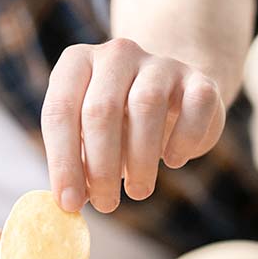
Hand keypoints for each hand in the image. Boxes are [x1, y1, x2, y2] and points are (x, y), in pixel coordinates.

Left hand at [42, 38, 225, 213]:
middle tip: (105, 204)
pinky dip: (183, 139)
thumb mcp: (86, 134)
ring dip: (139, 159)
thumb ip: (75, 160)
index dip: (62, 161)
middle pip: (100, 111)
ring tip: (137, 191)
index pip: (59, 111)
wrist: (169, 93)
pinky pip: (195, 105)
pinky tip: (173, 161)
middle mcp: (115, 54)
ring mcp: (158, 62)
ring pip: (145, 106)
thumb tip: (68, 203)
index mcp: (76, 63)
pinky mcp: (198, 78)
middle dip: (100, 167)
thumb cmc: (115, 122)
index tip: (68, 203)